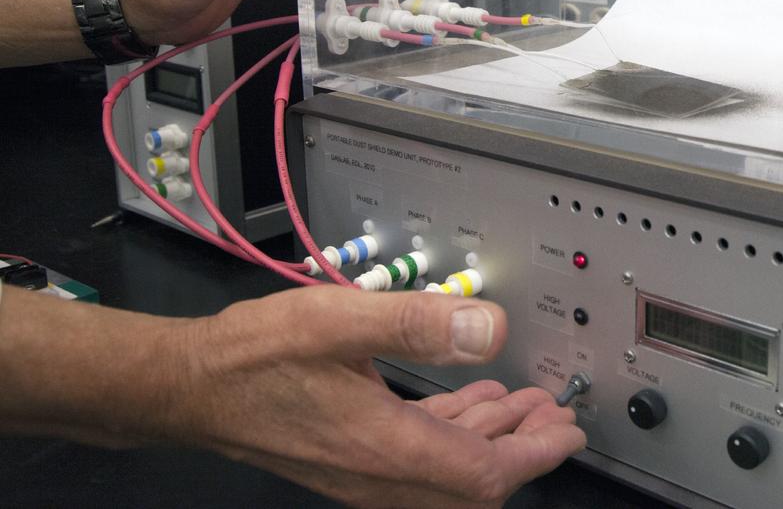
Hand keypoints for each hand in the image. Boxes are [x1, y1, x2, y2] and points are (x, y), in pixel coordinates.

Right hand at [174, 286, 584, 506]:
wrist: (191, 387)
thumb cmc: (254, 358)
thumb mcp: (339, 321)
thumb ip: (417, 323)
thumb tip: (487, 327)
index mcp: (385, 448)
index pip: (483, 475)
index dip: (535, 455)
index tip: (568, 433)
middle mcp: (377, 473)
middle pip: (472, 483)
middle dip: (522, 448)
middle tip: (555, 417)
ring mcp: (362, 471)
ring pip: (446, 473)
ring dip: (489, 440)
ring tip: (521, 405)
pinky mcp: (349, 458)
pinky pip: (418, 460)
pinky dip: (452, 434)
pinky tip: (464, 402)